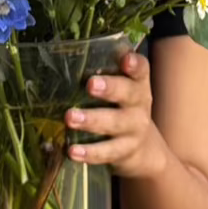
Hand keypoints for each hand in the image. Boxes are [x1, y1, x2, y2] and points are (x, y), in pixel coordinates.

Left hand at [65, 50, 167, 179]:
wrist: (144, 150)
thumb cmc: (121, 109)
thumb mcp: (120, 91)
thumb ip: (102, 74)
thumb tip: (62, 56)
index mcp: (137, 84)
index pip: (141, 70)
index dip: (134, 64)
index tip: (125, 59)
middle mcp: (139, 104)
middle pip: (128, 93)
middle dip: (110, 88)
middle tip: (91, 84)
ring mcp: (133, 129)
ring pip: (115, 124)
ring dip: (92, 120)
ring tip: (70, 117)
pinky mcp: (124, 151)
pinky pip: (107, 152)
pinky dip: (89, 152)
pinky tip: (73, 151)